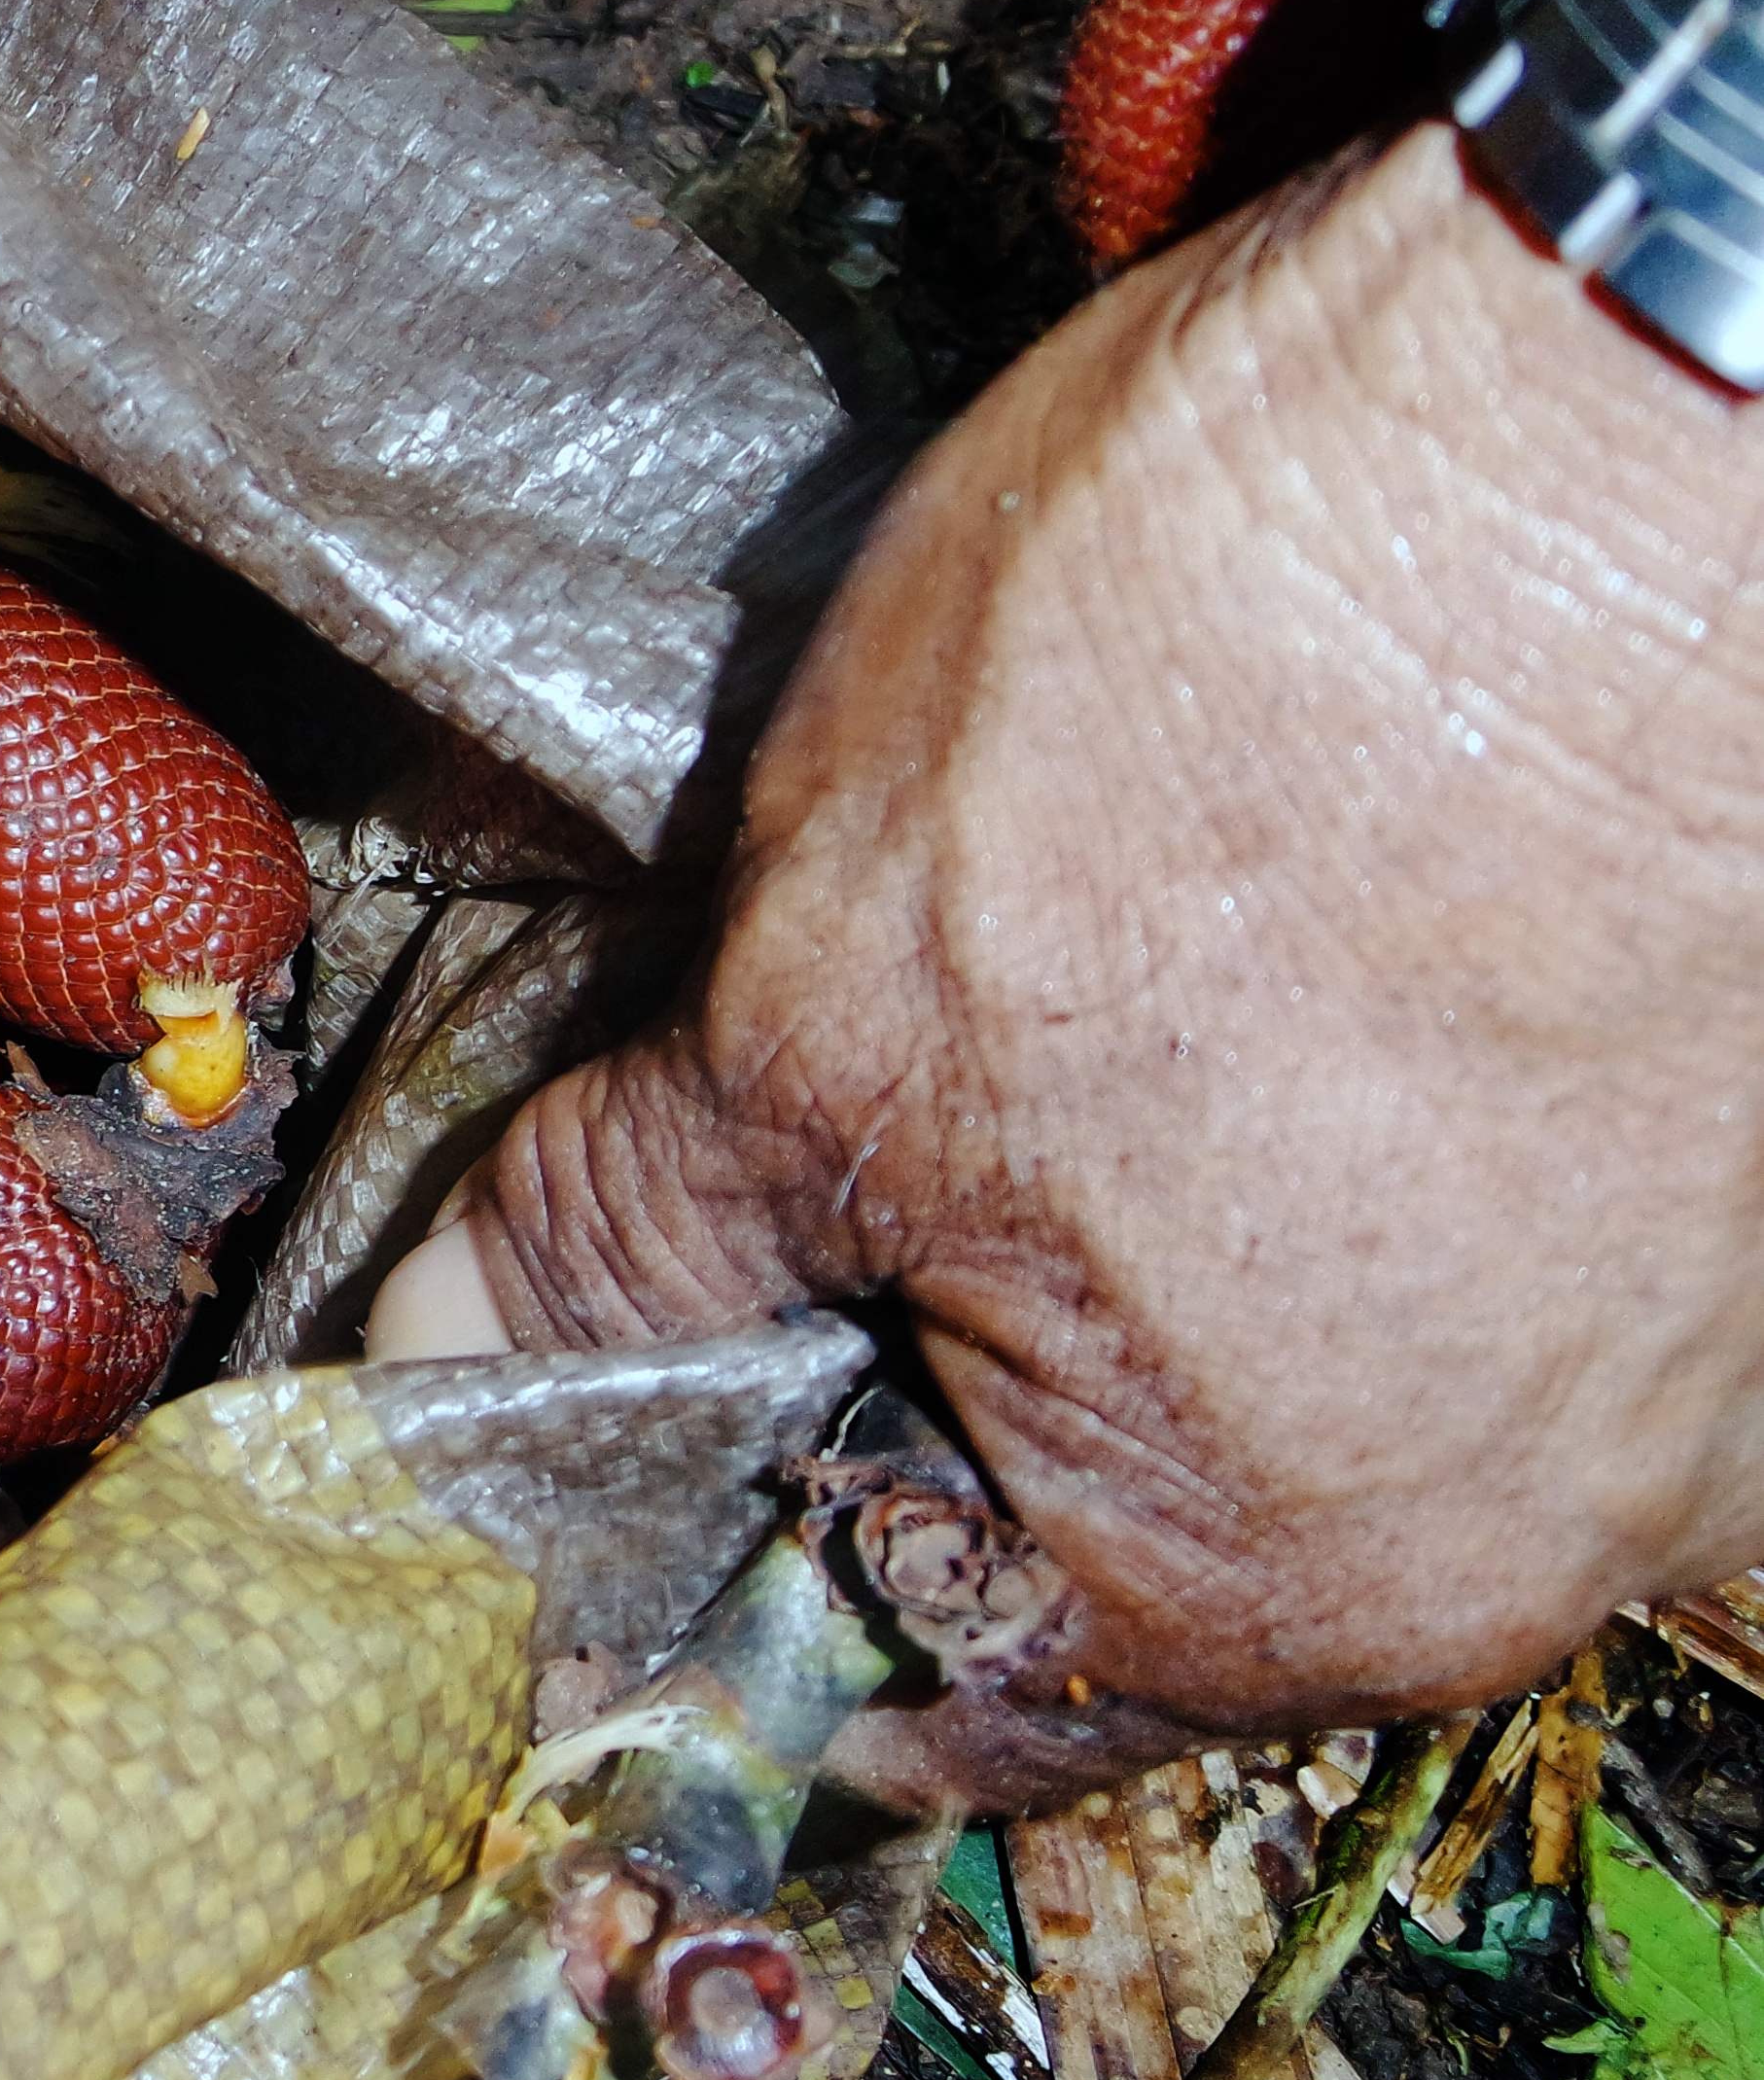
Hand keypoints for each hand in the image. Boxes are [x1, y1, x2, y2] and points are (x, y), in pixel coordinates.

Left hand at [373, 128, 1763, 1813]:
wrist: (1623, 385)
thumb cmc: (1254, 715)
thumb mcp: (815, 1019)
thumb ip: (623, 1241)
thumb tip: (444, 1364)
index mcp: (1288, 1572)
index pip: (909, 1694)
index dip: (683, 1573)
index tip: (536, 1451)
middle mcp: (1493, 1505)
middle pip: (1046, 1511)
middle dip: (830, 1347)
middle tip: (669, 1158)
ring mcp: (1599, 1315)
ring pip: (1180, 1331)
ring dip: (994, 1197)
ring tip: (892, 988)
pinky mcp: (1635, 1115)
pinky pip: (1328, 1179)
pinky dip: (1165, 1091)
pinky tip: (1084, 917)